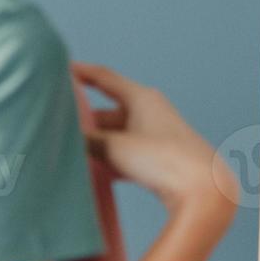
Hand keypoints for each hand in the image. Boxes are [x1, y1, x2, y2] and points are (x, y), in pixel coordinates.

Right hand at [73, 63, 236, 216]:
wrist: (202, 190)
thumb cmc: (162, 161)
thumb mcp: (116, 148)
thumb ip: (89, 141)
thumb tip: (71, 139)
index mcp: (141, 97)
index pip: (104, 78)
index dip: (81, 73)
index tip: (61, 70)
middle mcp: (150, 111)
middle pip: (108, 112)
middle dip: (84, 121)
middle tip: (57, 129)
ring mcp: (156, 135)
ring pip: (116, 135)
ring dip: (96, 144)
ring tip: (71, 154)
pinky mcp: (160, 158)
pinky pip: (127, 154)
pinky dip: (111, 160)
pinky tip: (96, 174)